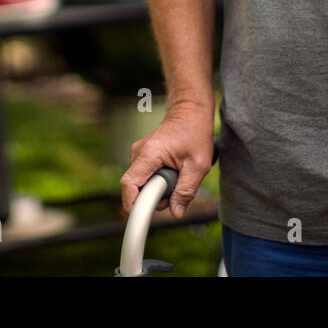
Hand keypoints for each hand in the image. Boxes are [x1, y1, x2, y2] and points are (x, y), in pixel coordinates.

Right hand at [119, 100, 213, 219]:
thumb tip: (175, 213)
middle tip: (179, 186)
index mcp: (149, 154)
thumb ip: (186, 190)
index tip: (142, 217)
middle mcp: (139, 153)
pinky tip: (174, 169)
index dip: (133, 204)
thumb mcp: (198, 165)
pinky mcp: (143, 157)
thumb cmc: (195, 132)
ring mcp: (139, 154)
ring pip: (144, 183)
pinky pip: (147, 176)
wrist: (190, 110)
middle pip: (138, 188)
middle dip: (157, 196)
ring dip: (161, 187)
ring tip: (179, 173)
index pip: (129, 184)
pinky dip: (160, 179)